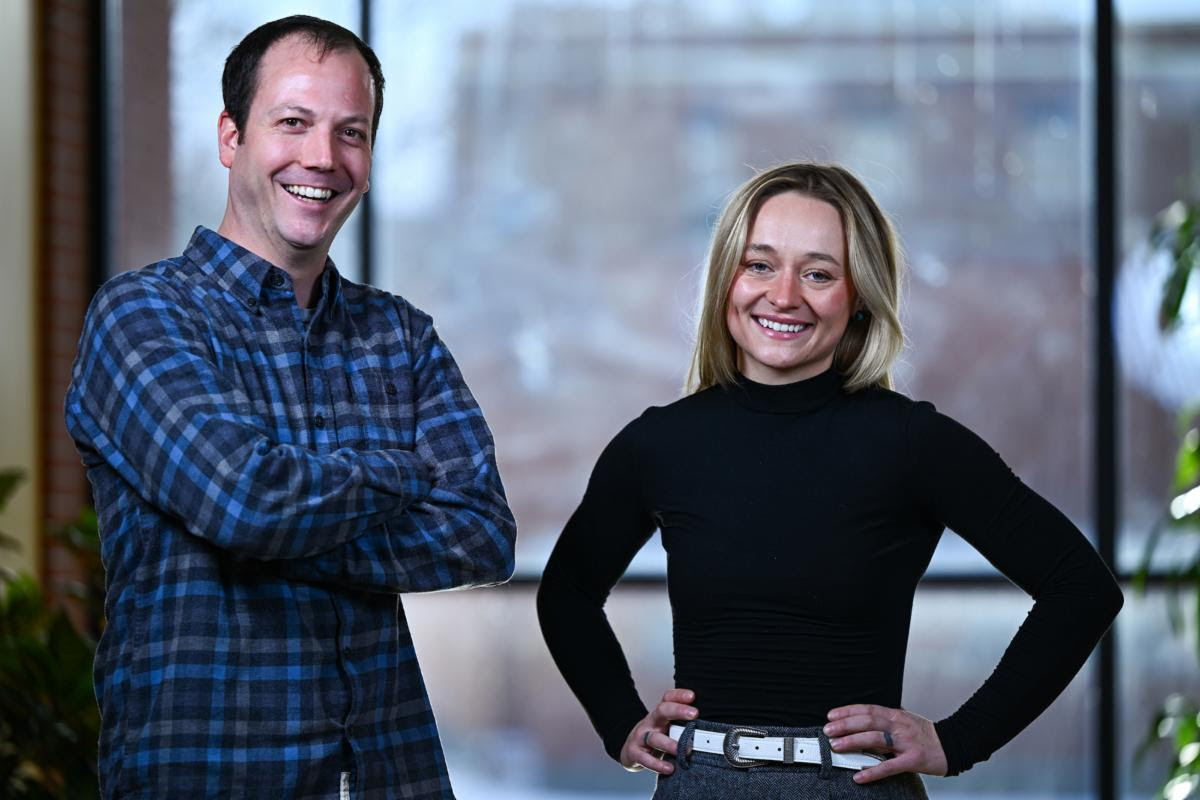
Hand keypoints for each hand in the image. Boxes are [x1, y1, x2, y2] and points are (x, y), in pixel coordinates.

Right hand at [619, 688, 698, 774]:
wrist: (630, 749)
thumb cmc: (656, 736)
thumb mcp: (667, 726)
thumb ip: (683, 724)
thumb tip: (711, 726)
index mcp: (660, 714)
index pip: (668, 698)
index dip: (679, 695)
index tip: (693, 696)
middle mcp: (651, 722)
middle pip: (662, 710)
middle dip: (678, 711)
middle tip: (694, 714)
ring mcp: (641, 736)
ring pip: (655, 737)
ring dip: (669, 743)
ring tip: (684, 750)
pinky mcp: (635, 752)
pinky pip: (645, 758)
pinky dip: (657, 764)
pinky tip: (670, 768)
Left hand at [824, 704, 947, 783]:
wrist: (955, 744)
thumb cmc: (926, 734)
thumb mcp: (905, 721)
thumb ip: (886, 721)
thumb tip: (861, 721)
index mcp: (896, 715)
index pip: (867, 709)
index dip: (847, 711)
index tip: (831, 715)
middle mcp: (899, 726)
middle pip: (867, 722)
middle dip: (845, 725)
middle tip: (828, 730)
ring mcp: (906, 743)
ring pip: (875, 739)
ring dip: (853, 742)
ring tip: (837, 746)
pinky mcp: (913, 760)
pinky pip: (889, 767)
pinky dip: (872, 771)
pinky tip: (859, 776)